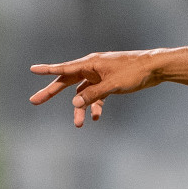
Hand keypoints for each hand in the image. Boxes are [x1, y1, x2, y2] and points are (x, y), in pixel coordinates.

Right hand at [29, 52, 160, 126]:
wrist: (155, 68)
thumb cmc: (134, 71)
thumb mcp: (112, 85)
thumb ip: (93, 95)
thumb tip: (75, 103)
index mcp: (91, 63)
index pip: (64, 68)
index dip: (47, 70)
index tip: (32, 70)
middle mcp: (93, 68)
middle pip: (68, 81)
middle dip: (52, 92)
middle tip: (35, 101)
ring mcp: (101, 76)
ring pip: (83, 93)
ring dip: (80, 107)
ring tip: (78, 124)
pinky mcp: (110, 83)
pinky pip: (97, 96)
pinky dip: (95, 106)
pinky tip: (96, 117)